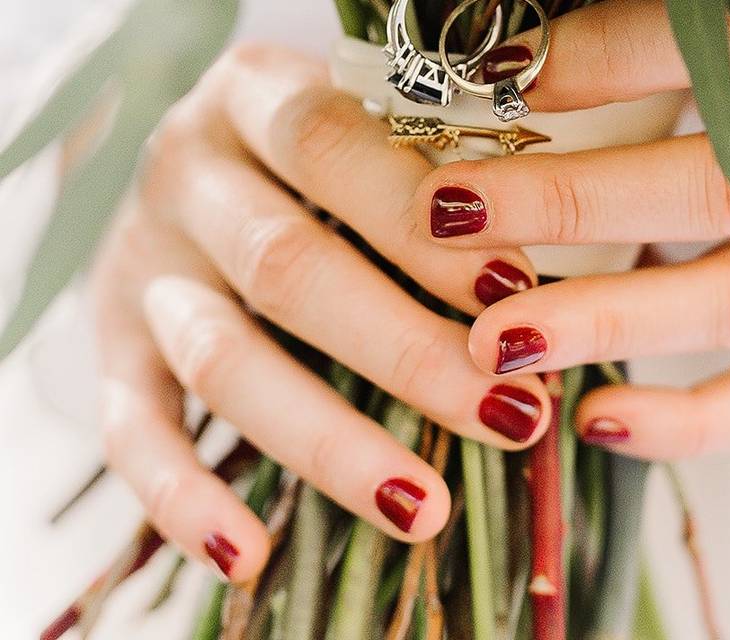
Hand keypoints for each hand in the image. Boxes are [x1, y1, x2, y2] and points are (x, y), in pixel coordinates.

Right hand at [91, 44, 551, 581]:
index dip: (420, 222)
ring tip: (425, 507)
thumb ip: (430, 178)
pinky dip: (183, 498)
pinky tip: (248, 555)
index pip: (334, 148)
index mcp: (253, 98)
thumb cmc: (319, 157)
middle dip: (405, 350)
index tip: (515, 290)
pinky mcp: (112, 349)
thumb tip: (535, 286)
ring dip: (327, 441)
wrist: (195, 163)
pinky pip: (132, 429)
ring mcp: (143, 268)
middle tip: (508, 413)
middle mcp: (186, 178)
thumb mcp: (364, 129)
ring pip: (221, 359)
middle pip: (286, 268)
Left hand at [417, 0, 729, 457]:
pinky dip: (686, 422)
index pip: (715, 50)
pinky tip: (593, 419)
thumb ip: (637, 41)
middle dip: (570, 208)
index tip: (495, 81)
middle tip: (450, 218)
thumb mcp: (726, 30)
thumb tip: (506, 66)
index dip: (599, 63)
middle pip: (714, 193)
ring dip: (606, 323)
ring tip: (498, 342)